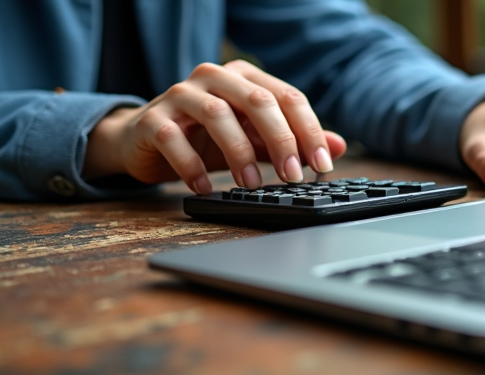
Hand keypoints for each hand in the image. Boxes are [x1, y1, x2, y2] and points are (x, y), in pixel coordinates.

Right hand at [83, 60, 346, 193]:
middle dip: (281, 140)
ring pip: (218, 115)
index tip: (322, 165)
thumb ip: (293, 141)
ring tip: (252, 185)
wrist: (147, 141)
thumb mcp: (255, 140)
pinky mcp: (153, 120)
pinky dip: (193, 166)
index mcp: (245, 77)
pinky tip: (205, 187)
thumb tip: (338, 147)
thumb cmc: (207, 139)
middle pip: (257, 101)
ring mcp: (181, 95)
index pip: (287, 97)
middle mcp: (214, 77)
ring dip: (240, 154)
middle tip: (292, 176)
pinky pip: (175, 139)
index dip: (309, 131)